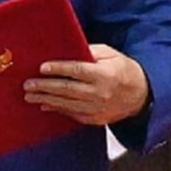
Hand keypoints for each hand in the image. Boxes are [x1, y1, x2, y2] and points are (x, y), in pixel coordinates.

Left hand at [24, 43, 150, 127]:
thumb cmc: (123, 70)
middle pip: (67, 90)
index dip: (59, 69)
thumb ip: (91, 52)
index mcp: (105, 74)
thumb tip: (68, 50)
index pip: (78, 70)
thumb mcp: (111, 54)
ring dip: (46, 100)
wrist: (141, 95)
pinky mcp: (95, 119)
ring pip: (67, 104)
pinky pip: (72, 114)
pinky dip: (57, 109)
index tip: (42, 67)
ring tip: (30, 95)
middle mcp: (100, 93)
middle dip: (45, 87)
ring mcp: (97, 108)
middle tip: (28, 84)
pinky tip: (45, 105)